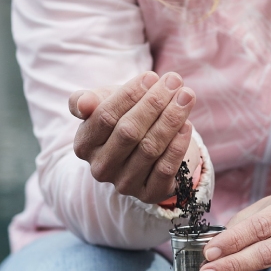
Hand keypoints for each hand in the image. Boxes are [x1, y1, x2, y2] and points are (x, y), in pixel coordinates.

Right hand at [68, 71, 197, 203]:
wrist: (143, 148)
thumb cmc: (121, 118)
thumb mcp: (102, 104)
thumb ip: (86, 100)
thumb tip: (83, 103)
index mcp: (84, 145)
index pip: (105, 116)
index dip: (130, 95)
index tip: (151, 76)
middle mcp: (101, 168)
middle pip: (129, 131)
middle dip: (155, 103)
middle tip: (175, 82)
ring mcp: (124, 184)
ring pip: (150, 148)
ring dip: (171, 119)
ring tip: (186, 96)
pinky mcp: (149, 194)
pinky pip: (166, 169)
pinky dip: (178, 145)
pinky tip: (187, 125)